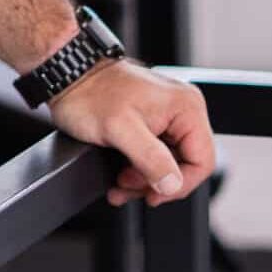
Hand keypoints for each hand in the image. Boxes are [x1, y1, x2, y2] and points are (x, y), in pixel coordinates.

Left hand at [47, 60, 214, 208]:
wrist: (68, 77)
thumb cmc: (89, 93)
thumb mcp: (120, 129)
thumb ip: (151, 158)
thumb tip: (173, 184)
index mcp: (186, 107)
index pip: (203, 161)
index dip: (180, 185)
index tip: (153, 195)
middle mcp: (182, 110)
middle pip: (184, 165)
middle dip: (154, 183)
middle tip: (126, 185)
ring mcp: (166, 116)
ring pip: (167, 164)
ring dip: (142, 181)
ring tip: (119, 184)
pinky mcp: (151, 123)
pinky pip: (153, 156)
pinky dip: (137, 171)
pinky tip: (119, 177)